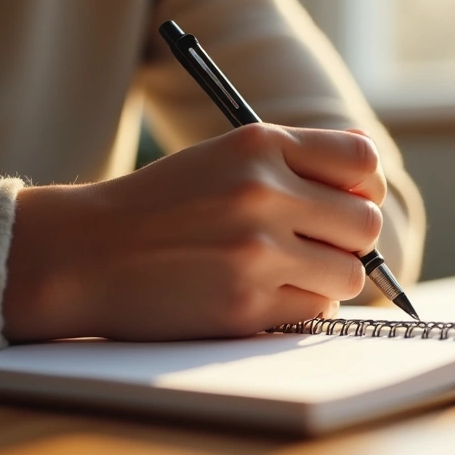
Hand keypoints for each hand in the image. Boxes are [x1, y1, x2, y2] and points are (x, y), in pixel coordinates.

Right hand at [3, 124, 386, 341]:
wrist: (87, 252)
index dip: (363, 189)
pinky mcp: (245, 304)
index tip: (345, 203)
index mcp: (260, 145)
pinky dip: (299, 306)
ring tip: (286, 272)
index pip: (363, 162)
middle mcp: (263, 192)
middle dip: (349, 241)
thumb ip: (294, 160)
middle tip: (315, 246)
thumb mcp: (224, 156)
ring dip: (327, 278)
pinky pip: (316, 310)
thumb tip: (368, 175)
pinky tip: (261, 292)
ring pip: (349, 274)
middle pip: (366, 224)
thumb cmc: (162, 205)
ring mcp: (256, 251)